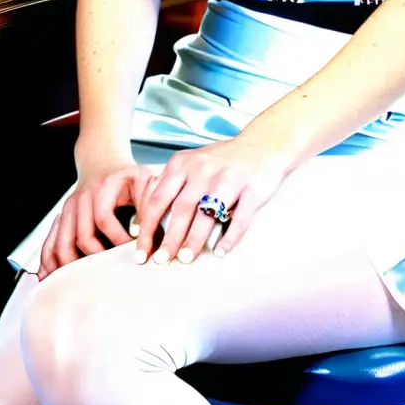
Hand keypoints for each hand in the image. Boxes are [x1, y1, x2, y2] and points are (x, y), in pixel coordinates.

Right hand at [38, 159, 158, 278]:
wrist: (102, 162)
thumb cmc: (127, 177)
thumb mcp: (143, 180)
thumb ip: (150, 204)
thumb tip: (155, 236)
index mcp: (103, 187)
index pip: (103, 217)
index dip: (118, 239)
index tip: (133, 255)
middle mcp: (81, 198)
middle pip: (82, 235)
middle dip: (97, 258)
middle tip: (111, 274)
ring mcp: (68, 209)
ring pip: (62, 243)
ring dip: (72, 266)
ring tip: (84, 284)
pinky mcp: (61, 219)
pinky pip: (50, 243)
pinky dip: (49, 262)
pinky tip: (51, 278)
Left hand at [133, 135, 290, 265]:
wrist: (263, 144)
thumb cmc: (222, 159)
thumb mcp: (191, 161)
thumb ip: (170, 183)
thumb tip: (146, 216)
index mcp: (183, 163)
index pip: (158, 199)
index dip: (147, 227)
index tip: (141, 249)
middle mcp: (204, 170)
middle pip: (181, 209)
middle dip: (169, 238)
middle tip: (161, 261)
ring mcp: (229, 179)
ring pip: (207, 215)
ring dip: (194, 240)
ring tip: (185, 259)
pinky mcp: (252, 190)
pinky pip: (239, 219)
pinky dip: (229, 238)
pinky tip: (219, 252)